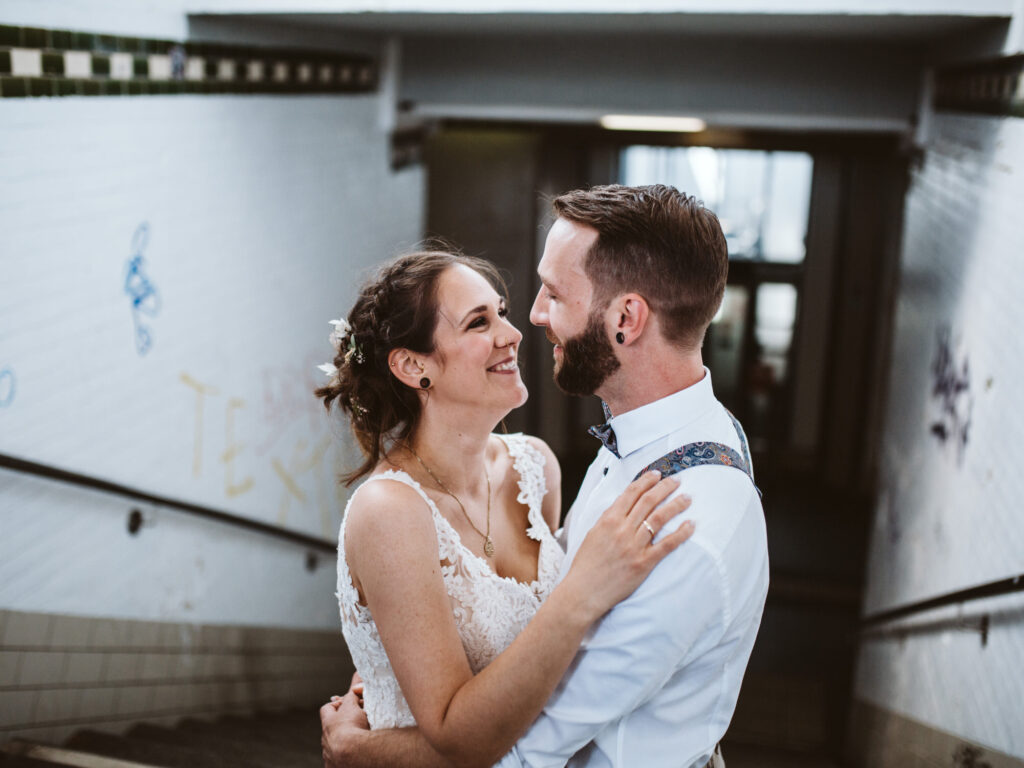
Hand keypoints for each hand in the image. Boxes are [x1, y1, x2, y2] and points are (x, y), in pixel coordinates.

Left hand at [321, 689, 368, 766]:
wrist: (355, 753)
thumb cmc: (353, 728)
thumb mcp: (353, 705)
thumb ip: (353, 694)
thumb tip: (356, 685)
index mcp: (328, 723)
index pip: (327, 709)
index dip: (337, 705)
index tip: (348, 703)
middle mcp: (325, 740)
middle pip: (330, 729)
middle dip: (341, 725)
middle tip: (356, 723)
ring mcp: (329, 755)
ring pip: (334, 746)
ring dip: (343, 742)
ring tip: (358, 741)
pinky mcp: (334, 767)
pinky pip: (337, 762)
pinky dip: (344, 759)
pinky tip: (355, 755)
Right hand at [562, 471, 693, 619]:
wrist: (583, 592)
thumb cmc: (586, 564)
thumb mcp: (592, 534)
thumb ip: (608, 519)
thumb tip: (622, 506)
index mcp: (608, 520)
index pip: (630, 493)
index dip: (646, 481)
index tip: (657, 474)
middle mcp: (622, 529)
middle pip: (648, 501)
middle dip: (664, 488)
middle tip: (677, 481)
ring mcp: (633, 546)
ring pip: (659, 518)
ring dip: (676, 505)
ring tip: (687, 498)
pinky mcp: (643, 563)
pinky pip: (666, 545)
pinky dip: (681, 533)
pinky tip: (691, 525)